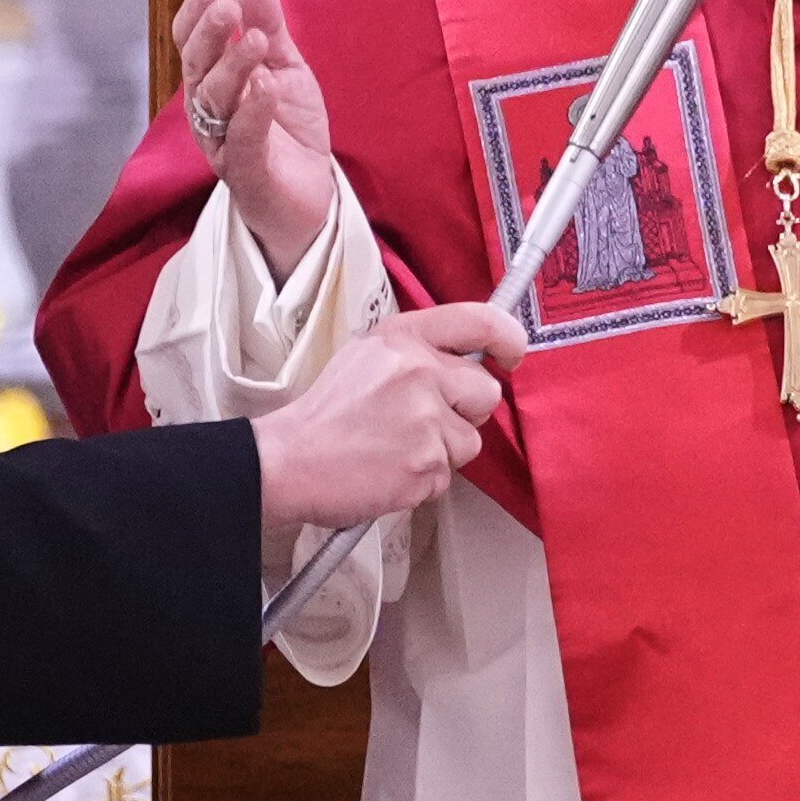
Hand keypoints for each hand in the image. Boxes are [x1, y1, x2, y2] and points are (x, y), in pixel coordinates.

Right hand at [173, 0, 344, 269]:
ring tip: (256, 41)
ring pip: (216, 100)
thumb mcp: (285, 68)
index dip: (197, 12)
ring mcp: (223, 142)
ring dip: (233, 66)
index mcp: (212, 80)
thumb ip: (269, 30)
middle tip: (227, 6)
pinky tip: (267, 85)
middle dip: (209, 34)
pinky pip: (243, 139)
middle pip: (197, 67)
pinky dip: (253, 111)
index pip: (192, 41)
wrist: (309, 193)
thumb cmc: (287, 128)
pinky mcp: (245, 173)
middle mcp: (208, 110)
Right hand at [256, 296, 522, 534]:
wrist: (288, 461)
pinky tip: (390, 469)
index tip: (511, 354)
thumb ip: (416, 352)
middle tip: (424, 420)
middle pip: (486, 392)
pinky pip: (447, 475)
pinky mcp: (426, 464)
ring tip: (397, 447)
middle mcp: (419, 372)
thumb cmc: (326, 415)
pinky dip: (423, 479)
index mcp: (402, 339)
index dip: (508, 338)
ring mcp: (425, 420)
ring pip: (470, 440)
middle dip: (465, 411)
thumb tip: (468, 360)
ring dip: (443, 450)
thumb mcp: (366, 357)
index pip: (480, 321)